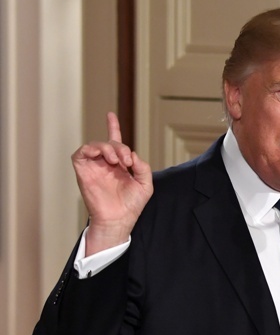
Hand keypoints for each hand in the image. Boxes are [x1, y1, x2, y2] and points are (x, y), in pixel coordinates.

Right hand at [73, 112, 152, 255]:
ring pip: (95, 146)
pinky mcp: (83, 172)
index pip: (115, 142)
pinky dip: (90, 149)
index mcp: (120, 165)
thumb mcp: (145, 185)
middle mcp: (106, 164)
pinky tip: (102, 156)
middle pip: (110, 143)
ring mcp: (94, 167)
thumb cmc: (132, 205)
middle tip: (127, 160)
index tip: (110, 114)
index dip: (113, 127)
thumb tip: (134, 155)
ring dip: (107, 148)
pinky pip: (80, 154)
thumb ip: (143, 168)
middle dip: (119, 147)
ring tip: (116, 160)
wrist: (119, 219)